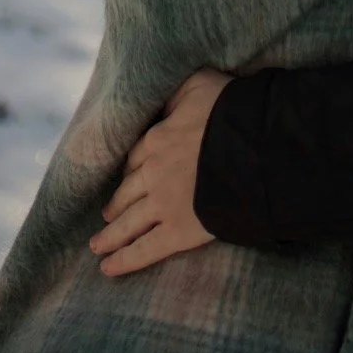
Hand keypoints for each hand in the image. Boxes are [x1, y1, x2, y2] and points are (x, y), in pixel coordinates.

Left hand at [89, 68, 230, 277]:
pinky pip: (145, 249)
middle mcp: (153, 173)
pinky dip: (124, 260)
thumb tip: (164, 90)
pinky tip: (108, 268)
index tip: (126, 178)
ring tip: (96, 246)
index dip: (130, 169)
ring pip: (128, 223)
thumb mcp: (199, 83)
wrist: (256, 148)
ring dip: (110, 236)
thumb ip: (176, 90)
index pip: (135, 158)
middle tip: (107, 215)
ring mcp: (163, 204)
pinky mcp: (178, 231)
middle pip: (127, 192)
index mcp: (157, 138)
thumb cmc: (231, 111)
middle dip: (116, 205)